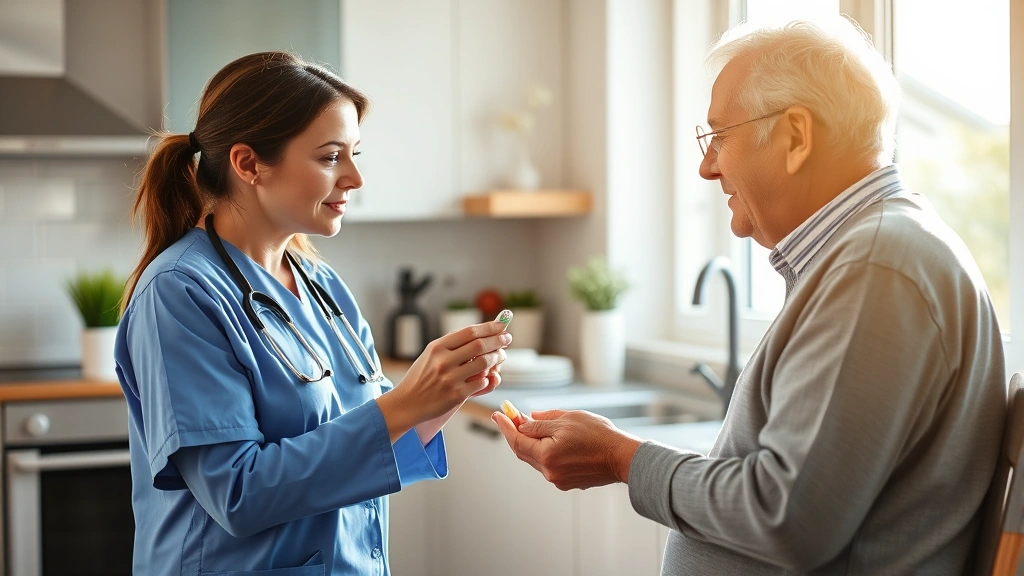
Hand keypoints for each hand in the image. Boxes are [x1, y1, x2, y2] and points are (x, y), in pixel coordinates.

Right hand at [378, 321, 509, 440]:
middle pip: (479, 345)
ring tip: (500, 356)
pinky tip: (487, 377)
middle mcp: (443, 361)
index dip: (489, 327)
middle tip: (507, 338)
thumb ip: (452, 344)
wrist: (407, 403)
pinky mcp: (456, 395)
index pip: (469, 332)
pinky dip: (488, 378)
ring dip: (497, 358)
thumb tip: (480, 333)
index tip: (501, 326)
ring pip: (484, 363)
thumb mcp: (430, 355)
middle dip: (498, 340)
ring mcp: (450, 379)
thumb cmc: (421, 377)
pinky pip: (481, 383)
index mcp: (437, 347)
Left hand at [491, 409, 643, 489]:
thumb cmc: (599, 435)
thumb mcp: (567, 419)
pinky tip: (550, 440)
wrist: (623, 457)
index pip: (517, 440)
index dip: (505, 427)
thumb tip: (527, 421)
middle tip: (510, 417)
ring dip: (531, 443)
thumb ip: (542, 422)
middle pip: (523, 451)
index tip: (497, 414)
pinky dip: (545, 451)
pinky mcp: (568, 482)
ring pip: (536, 458)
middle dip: (515, 433)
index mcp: (546, 455)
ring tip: (530, 425)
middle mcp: (548, 471)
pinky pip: (549, 465)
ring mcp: (558, 479)